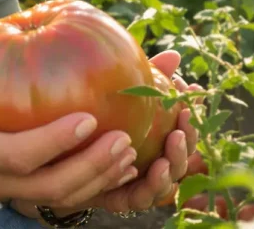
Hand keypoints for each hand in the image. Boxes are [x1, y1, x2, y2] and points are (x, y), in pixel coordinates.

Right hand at [0, 46, 138, 209]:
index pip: (19, 156)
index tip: (88, 118)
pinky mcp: (29, 195)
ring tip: (131, 150)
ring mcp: (15, 194)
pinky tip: (126, 165)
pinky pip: (68, 199)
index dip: (54, 142)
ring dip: (101, 179)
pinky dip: (99, 186)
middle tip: (123, 138)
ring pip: (64, 199)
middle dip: (90, 167)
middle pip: (51, 187)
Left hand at [96, 50, 202, 212]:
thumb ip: (146, 80)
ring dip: (175, 163)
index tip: (193, 96)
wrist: (59, 156)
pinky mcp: (123, 198)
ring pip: (168, 179)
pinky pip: (141, 197)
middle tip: (183, 125)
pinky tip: (152, 169)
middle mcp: (154, 163)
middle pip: (182, 156)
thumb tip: (175, 55)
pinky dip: (151, 185)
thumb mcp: (119, 98)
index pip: (183, 129)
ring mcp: (140, 182)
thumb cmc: (96, 119)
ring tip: (172, 146)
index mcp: (157, 139)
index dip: (191, 116)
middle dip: (188, 141)